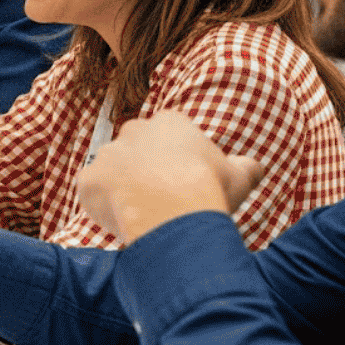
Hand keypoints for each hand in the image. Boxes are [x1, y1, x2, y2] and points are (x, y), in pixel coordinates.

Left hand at [76, 110, 263, 244]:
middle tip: (162, 200)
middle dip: (147, 172)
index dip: (178, 162)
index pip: (170, 137)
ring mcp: (106, 154)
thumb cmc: (209, 190)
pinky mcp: (87, 179)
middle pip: (138, 151)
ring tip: (144, 215)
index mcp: (168, 123)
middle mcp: (132, 131)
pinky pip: (93, 193)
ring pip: (113, 172)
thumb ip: (248, 166)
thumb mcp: (241, 175)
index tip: (186, 183)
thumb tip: (256, 167)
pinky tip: (123, 221)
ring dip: (124, 189)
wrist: (173, 211)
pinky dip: (104, 206)